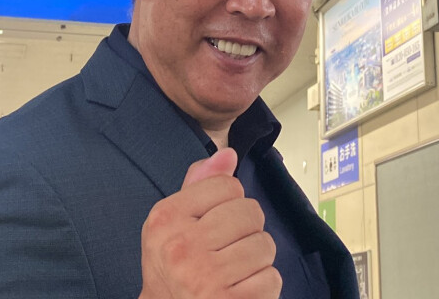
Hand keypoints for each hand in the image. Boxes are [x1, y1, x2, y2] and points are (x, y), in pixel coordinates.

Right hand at [139, 148, 281, 298]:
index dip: (228, 202)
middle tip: (225, 248)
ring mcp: (206, 278)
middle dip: (246, 229)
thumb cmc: (173, 267)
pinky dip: (263, 285)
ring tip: (233, 270)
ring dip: (256, 258)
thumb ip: (200, 184)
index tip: (213, 223)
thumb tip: (228, 154)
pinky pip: (272, 278)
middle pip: (250, 212)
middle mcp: (182, 246)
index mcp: (166, 218)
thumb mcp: (173, 222)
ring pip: (265, 245)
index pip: (227, 185)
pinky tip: (240, 289)